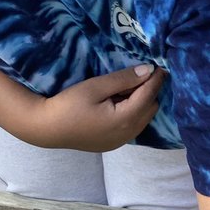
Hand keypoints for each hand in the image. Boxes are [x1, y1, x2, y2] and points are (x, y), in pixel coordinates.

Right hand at [16, 63, 164, 149]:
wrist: (48, 128)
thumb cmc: (69, 104)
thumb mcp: (96, 87)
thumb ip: (123, 79)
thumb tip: (148, 70)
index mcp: (125, 119)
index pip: (149, 95)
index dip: (156, 79)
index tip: (162, 66)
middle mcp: (128, 133)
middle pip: (150, 109)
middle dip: (150, 91)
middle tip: (142, 74)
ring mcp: (121, 141)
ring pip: (143, 119)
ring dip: (142, 102)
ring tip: (131, 86)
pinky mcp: (113, 144)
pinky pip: (133, 126)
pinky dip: (133, 113)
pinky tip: (121, 102)